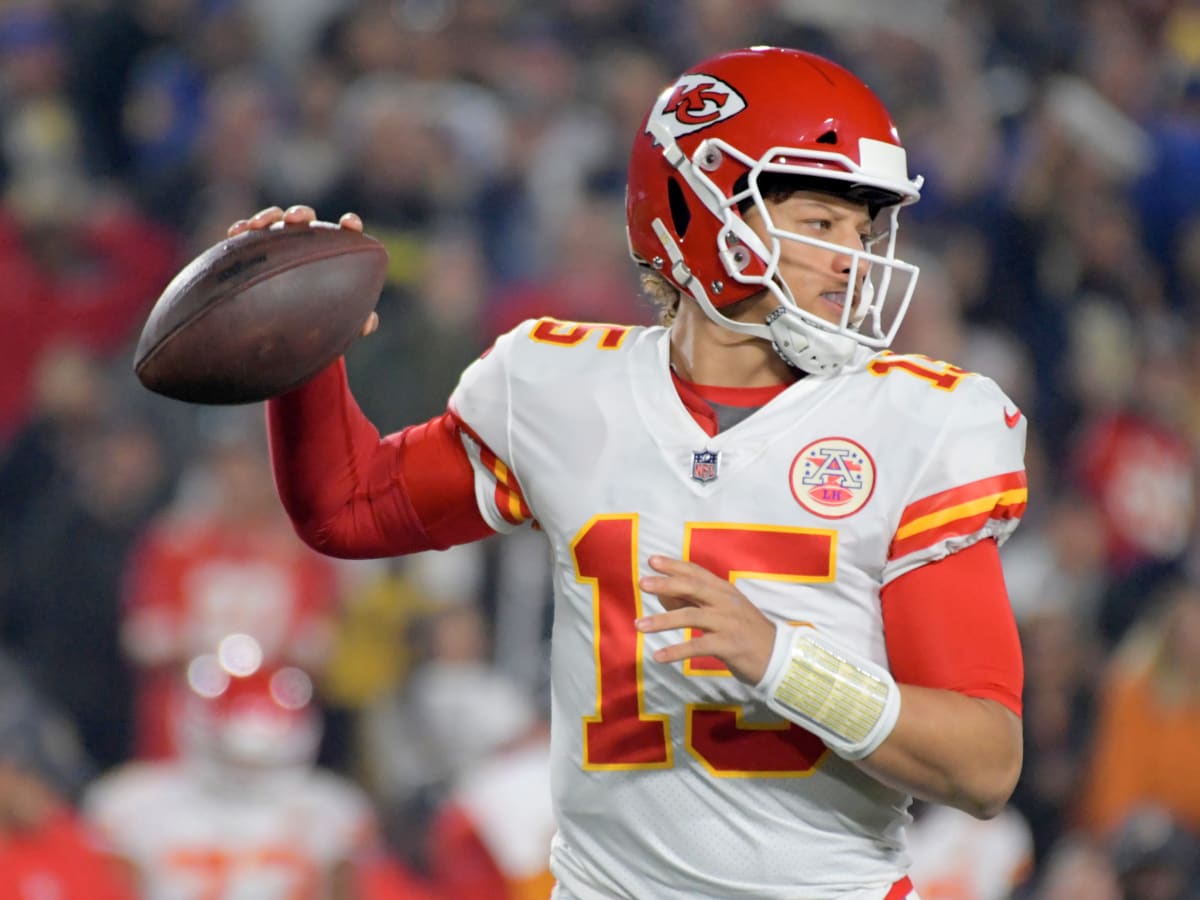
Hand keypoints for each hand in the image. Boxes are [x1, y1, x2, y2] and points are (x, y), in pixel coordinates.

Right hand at [226, 205, 378, 337]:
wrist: (290, 320)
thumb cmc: (322, 315)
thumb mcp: (341, 320)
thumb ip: (358, 320)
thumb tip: (368, 324)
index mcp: (334, 252)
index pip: (346, 233)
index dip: (350, 225)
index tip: (349, 224)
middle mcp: (308, 241)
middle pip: (307, 220)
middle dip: (301, 214)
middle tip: (295, 218)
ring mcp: (282, 241)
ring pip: (276, 221)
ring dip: (269, 217)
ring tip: (258, 225)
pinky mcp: (259, 248)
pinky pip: (250, 236)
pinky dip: (243, 230)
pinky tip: (235, 233)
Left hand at [635, 556, 776, 684]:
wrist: (778, 656)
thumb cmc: (745, 632)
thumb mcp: (723, 611)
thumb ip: (695, 601)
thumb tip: (663, 594)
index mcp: (725, 590)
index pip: (696, 572)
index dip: (674, 565)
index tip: (652, 560)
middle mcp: (726, 602)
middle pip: (692, 588)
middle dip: (666, 584)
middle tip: (642, 583)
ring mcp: (728, 623)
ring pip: (690, 617)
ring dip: (662, 621)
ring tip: (639, 626)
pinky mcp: (729, 645)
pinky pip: (697, 646)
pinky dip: (676, 651)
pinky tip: (658, 656)